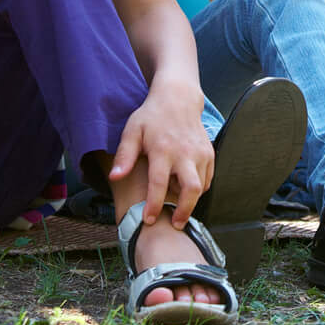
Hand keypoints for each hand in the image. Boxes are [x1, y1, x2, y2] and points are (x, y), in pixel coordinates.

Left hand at [108, 77, 213, 227]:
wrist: (178, 99)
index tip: (149, 221)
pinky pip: (208, 179)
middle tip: (176, 226)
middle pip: (191, 189)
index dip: (154, 205)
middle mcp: (184, 153)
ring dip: (191, 202)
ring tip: (178, 209)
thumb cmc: (151, 117)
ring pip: (201, 186)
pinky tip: (186, 191)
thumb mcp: (132, 131)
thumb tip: (114, 177)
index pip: (159, 183)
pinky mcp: (209, 153)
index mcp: (163, 149)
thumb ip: (124, 155)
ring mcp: (200, 153)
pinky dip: (199, 190)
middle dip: (184, 211)